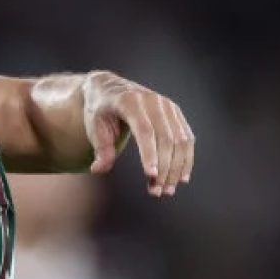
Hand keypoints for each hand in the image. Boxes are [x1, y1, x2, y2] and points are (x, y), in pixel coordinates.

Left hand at [82, 72, 195, 196]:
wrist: (109, 87)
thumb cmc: (99, 110)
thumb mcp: (93, 127)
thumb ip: (100, 149)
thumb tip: (98, 170)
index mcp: (129, 101)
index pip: (144, 130)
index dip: (149, 153)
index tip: (151, 175)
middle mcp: (152, 101)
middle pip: (165, 138)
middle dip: (164, 167)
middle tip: (157, 192)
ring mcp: (167, 106)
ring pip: (180, 140)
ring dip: (176, 167)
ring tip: (167, 190)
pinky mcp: (175, 112)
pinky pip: (186, 138)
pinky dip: (186, 158)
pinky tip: (181, 178)